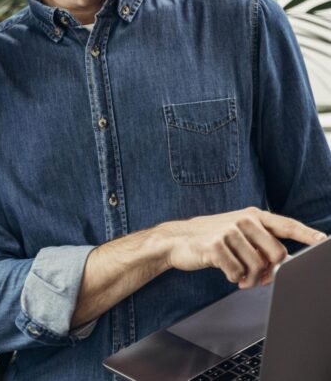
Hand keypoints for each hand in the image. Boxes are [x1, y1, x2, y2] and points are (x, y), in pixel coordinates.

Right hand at [162, 207, 325, 287]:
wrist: (178, 239)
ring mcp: (229, 231)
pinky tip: (228, 273)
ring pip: (258, 266)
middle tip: (259, 277)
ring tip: (241, 278)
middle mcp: (243, 220)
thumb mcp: (237, 233)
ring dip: (251, 279)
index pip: (286, 225)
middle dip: (270, 271)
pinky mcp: (216, 245)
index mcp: (252, 215)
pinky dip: (234, 278)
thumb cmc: (212, 238)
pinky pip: (237, 272)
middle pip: (277, 254)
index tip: (323, 241)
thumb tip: (278, 267)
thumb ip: (260, 243)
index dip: (306, 234)